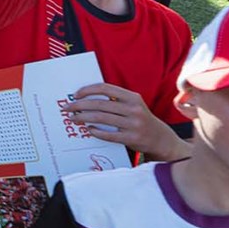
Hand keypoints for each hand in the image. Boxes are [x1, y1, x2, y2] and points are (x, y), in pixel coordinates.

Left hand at [63, 83, 186, 159]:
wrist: (161, 139)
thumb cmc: (141, 119)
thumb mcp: (134, 105)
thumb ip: (116, 100)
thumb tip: (87, 97)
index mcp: (133, 97)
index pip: (105, 88)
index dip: (88, 90)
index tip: (75, 95)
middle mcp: (134, 109)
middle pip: (99, 104)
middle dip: (79, 106)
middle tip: (67, 108)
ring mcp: (133, 124)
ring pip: (101, 118)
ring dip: (83, 118)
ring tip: (74, 119)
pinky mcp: (132, 138)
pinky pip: (108, 135)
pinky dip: (96, 132)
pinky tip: (88, 129)